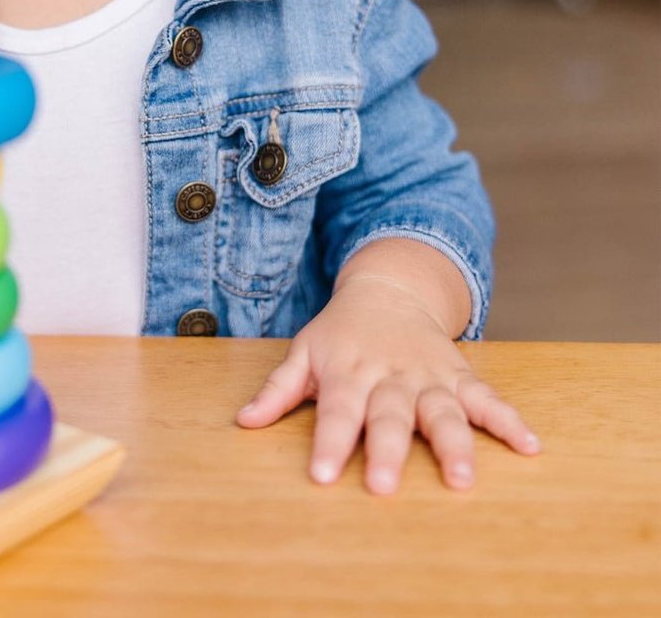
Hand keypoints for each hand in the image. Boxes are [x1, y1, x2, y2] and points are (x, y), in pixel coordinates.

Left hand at [236, 276, 539, 492]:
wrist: (387, 290)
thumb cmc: (339, 333)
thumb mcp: (304, 352)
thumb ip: (278, 389)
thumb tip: (242, 422)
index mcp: (348, 372)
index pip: (337, 411)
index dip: (328, 442)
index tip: (321, 476)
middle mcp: (389, 375)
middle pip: (389, 415)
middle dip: (387, 450)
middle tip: (384, 485)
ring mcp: (428, 375)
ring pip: (442, 410)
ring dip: (454, 444)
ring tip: (462, 479)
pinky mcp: (458, 375)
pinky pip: (486, 397)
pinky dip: (509, 420)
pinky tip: (531, 446)